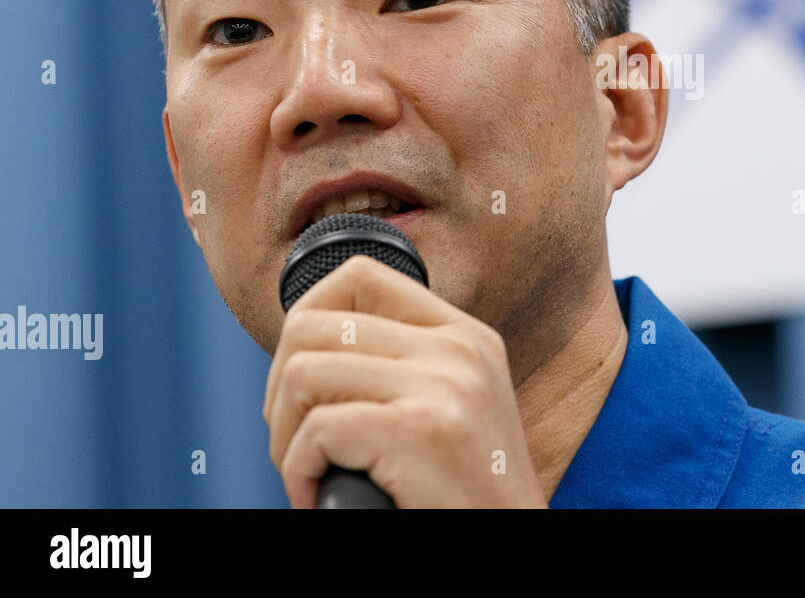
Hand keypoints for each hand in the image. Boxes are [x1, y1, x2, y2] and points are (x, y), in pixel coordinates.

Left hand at [263, 254, 547, 507]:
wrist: (510, 543)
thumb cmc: (470, 497)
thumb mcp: (458, 406)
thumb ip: (406, 366)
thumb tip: (310, 345)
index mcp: (466, 337)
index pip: (361, 276)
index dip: (308, 314)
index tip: (303, 374)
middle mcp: (459, 350)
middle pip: (314, 324)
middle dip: (281, 387)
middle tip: (298, 437)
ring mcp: (443, 386)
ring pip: (302, 373)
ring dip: (284, 436)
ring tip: (310, 469)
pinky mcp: (419, 431)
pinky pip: (315, 431)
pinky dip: (297, 472)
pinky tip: (318, 495)